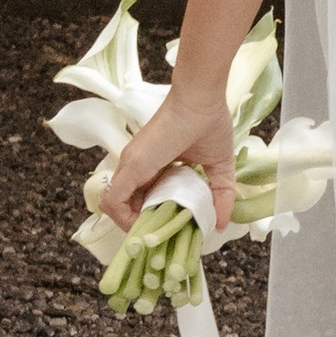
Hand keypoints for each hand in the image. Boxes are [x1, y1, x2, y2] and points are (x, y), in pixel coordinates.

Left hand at [103, 80, 236, 234]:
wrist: (201, 101)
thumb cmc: (209, 125)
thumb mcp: (219, 168)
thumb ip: (220, 195)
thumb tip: (221, 223)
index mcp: (153, 166)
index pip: (143, 198)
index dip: (153, 216)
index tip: (172, 227)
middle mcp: (136, 167)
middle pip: (127, 206)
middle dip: (142, 225)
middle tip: (163, 235)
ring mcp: (130, 166)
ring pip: (115, 207)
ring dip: (132, 225)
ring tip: (155, 234)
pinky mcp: (131, 167)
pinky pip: (114, 202)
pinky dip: (124, 219)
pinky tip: (146, 226)